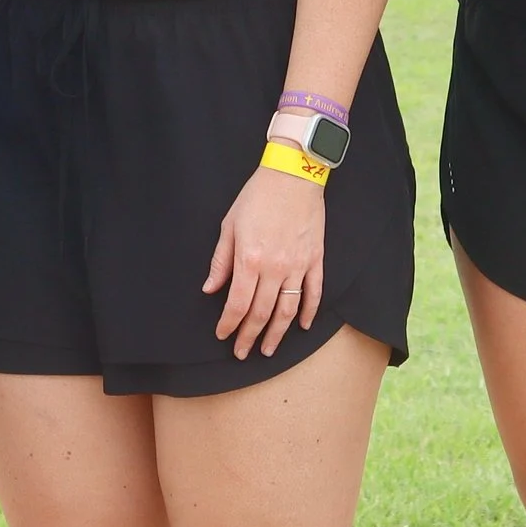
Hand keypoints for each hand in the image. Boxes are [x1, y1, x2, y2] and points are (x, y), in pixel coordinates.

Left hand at [203, 163, 325, 358]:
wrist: (293, 174)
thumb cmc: (257, 197)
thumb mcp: (229, 225)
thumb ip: (221, 261)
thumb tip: (210, 289)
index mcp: (249, 259)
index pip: (237, 304)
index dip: (229, 325)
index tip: (223, 335)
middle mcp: (274, 268)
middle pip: (261, 313)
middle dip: (250, 336)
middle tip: (242, 352)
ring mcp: (298, 265)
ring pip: (288, 309)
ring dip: (278, 333)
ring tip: (268, 349)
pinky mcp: (315, 259)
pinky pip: (313, 292)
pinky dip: (308, 312)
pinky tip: (302, 326)